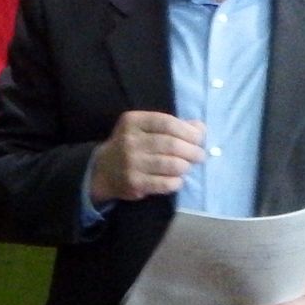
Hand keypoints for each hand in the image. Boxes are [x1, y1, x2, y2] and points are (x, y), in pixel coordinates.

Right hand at [90, 111, 205, 202]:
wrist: (103, 170)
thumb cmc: (133, 145)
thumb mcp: (146, 128)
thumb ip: (173, 125)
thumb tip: (200, 128)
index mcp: (133, 121)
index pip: (167, 123)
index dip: (188, 131)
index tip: (199, 138)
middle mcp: (130, 141)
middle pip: (171, 144)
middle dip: (192, 150)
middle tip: (200, 155)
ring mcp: (131, 163)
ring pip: (171, 164)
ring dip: (185, 166)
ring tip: (188, 166)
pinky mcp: (134, 183)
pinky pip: (165, 183)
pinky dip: (177, 182)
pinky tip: (177, 179)